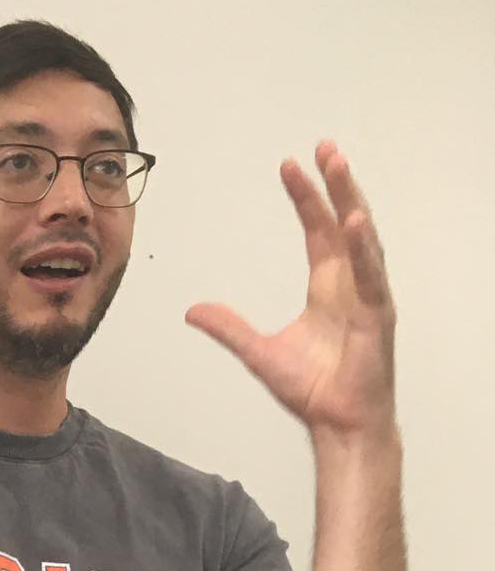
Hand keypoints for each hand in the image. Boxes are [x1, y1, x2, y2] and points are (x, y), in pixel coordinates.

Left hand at [185, 143, 395, 440]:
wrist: (336, 423)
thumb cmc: (313, 389)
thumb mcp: (258, 352)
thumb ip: (229, 327)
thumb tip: (192, 311)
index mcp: (327, 286)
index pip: (316, 230)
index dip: (305, 198)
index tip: (290, 165)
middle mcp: (350, 283)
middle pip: (343, 222)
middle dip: (334, 184)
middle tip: (323, 146)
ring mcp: (368, 296)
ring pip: (362, 238)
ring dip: (351, 200)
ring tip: (339, 166)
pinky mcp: (379, 316)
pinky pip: (372, 275)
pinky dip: (364, 248)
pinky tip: (355, 221)